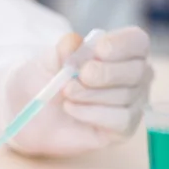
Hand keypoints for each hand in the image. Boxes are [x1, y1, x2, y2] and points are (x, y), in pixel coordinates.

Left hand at [5, 27, 153, 156]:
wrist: (31, 114)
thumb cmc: (44, 82)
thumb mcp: (47, 61)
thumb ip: (63, 49)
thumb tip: (75, 41)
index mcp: (121, 50)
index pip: (137, 41)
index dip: (120, 45)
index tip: (98, 51)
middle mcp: (134, 75)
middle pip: (136, 70)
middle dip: (103, 74)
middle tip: (72, 80)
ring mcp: (132, 102)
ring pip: (126, 96)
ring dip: (90, 95)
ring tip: (65, 94)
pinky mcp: (124, 127)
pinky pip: (121, 120)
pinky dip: (92, 114)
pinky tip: (71, 109)